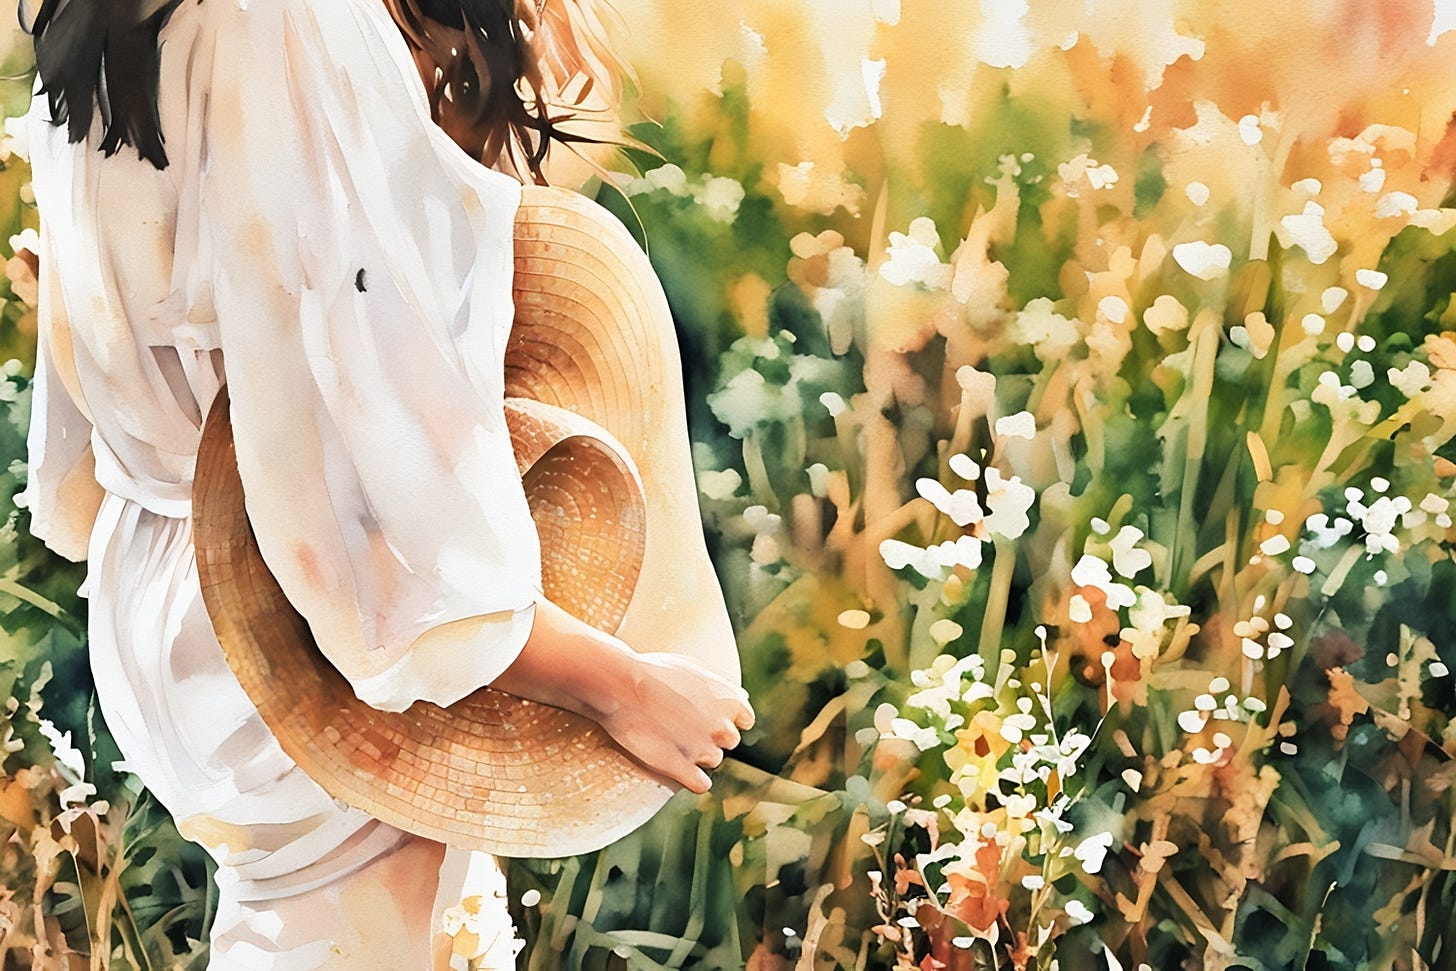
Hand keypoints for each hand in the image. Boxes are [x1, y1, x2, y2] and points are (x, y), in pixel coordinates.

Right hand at [591, 652, 754, 793]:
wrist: (622, 685)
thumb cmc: (654, 670)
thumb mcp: (695, 669)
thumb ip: (722, 687)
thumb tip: (744, 697)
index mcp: (729, 701)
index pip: (746, 719)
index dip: (726, 718)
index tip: (708, 716)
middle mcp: (721, 727)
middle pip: (728, 741)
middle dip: (711, 736)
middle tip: (685, 726)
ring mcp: (702, 750)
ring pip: (713, 760)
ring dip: (698, 754)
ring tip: (672, 740)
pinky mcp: (681, 768)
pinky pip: (701, 784)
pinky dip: (694, 779)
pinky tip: (679, 769)